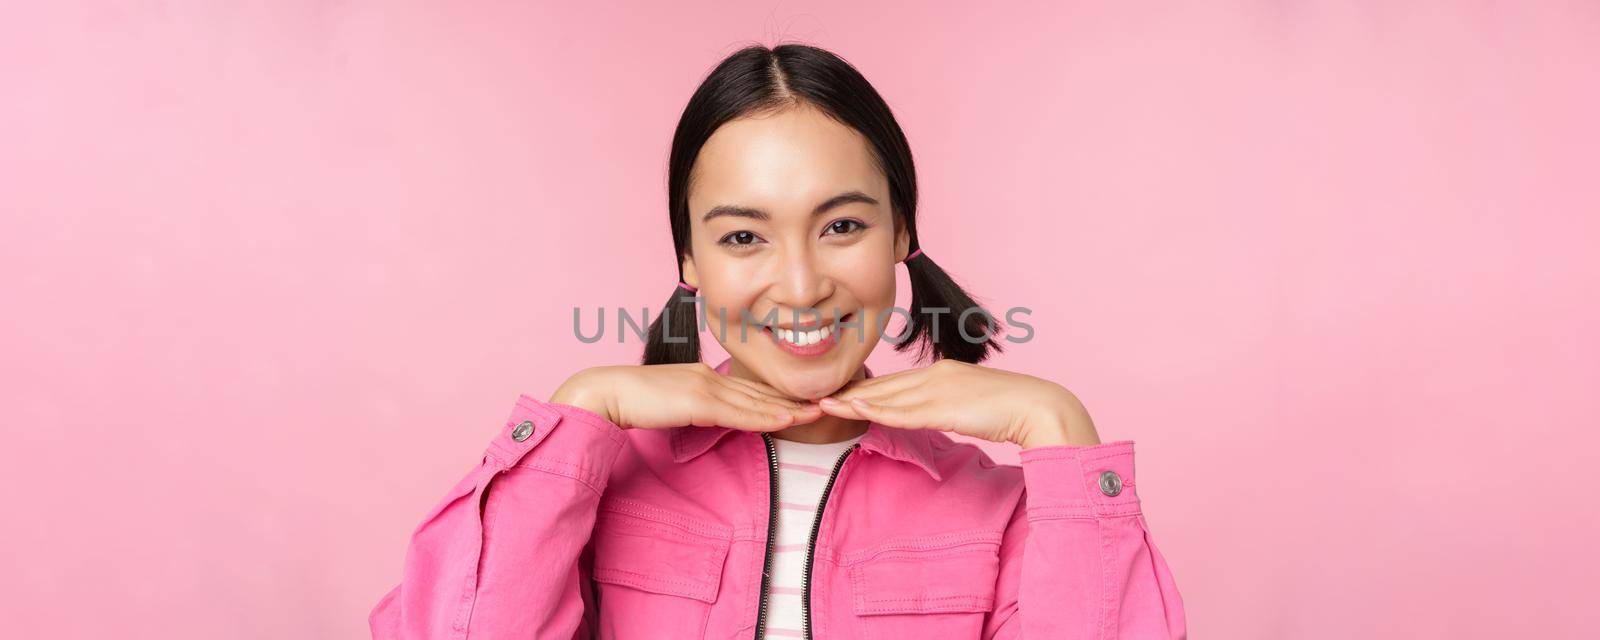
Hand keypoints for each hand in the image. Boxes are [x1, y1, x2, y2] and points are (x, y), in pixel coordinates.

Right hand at [549, 363, 822, 431]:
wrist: (605, 393)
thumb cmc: (632, 400)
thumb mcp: (672, 402)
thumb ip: (693, 407)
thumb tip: (710, 416)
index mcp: (705, 375)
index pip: (750, 388)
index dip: (779, 395)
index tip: (805, 400)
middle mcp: (711, 377)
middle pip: (761, 392)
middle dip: (796, 398)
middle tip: (829, 401)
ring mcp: (706, 387)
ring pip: (757, 401)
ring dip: (791, 408)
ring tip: (821, 411)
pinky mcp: (699, 402)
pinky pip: (740, 413)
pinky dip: (768, 417)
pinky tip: (789, 420)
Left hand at [817, 360, 1100, 448]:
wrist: (1039, 406)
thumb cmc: (1012, 409)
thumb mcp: (971, 405)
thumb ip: (948, 407)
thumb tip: (934, 416)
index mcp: (941, 374)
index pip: (894, 383)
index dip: (864, 389)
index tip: (839, 395)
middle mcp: (934, 376)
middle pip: (883, 386)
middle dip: (849, 392)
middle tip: (817, 397)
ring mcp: (937, 389)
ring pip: (885, 396)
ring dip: (852, 402)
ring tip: (823, 403)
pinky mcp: (943, 407)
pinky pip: (902, 411)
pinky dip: (876, 411)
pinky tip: (854, 410)